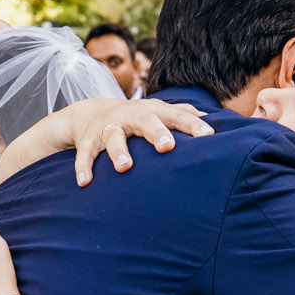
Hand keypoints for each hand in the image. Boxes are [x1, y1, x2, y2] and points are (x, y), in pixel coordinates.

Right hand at [65, 99, 211, 185]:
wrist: (90, 112)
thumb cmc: (135, 117)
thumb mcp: (157, 111)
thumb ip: (182, 114)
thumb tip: (211, 118)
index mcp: (152, 111)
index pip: (175, 116)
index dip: (191, 125)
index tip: (209, 136)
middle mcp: (130, 116)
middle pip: (145, 121)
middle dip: (156, 132)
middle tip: (168, 147)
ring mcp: (108, 128)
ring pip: (113, 136)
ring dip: (118, 151)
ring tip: (124, 167)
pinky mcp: (88, 141)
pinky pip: (85, 154)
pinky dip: (83, 167)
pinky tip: (85, 182)